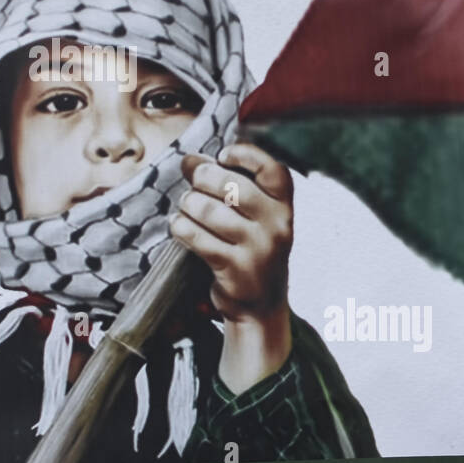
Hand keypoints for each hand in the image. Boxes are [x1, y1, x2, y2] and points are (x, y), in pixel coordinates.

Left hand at [169, 144, 293, 322]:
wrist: (261, 307)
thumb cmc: (252, 250)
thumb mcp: (252, 216)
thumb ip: (225, 183)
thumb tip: (189, 160)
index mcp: (285, 206)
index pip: (272, 169)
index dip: (245, 155)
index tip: (223, 156)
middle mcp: (277, 225)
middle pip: (232, 185)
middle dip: (203, 179)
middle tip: (193, 186)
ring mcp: (258, 249)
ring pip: (209, 210)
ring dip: (187, 205)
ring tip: (185, 209)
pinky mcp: (236, 269)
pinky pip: (197, 237)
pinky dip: (181, 227)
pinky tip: (179, 226)